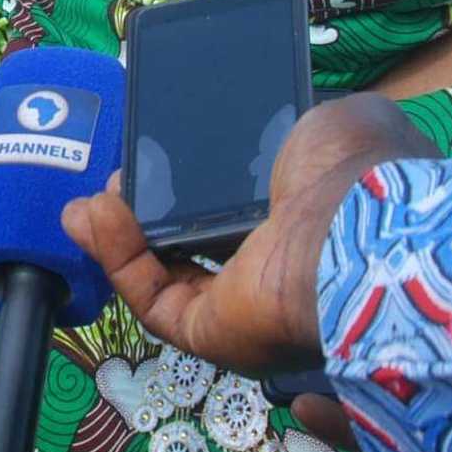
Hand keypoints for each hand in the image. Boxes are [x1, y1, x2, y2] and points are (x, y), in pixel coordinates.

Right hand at [63, 93, 439, 375]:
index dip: (204, 177)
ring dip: (123, 234)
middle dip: (152, 205)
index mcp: (314, 212)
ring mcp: (247, 302)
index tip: (167, 146)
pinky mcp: (213, 331)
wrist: (361, 226)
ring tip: (90, 196)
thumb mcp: (334, 119)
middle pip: (200, 238)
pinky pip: (154, 297)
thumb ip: (300, 120)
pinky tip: (95, 214)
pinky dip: (119, 258)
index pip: (251, 200)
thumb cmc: (357, 167)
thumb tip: (280, 122)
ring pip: (169, 272)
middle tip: (123, 171)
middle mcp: (282, 260)